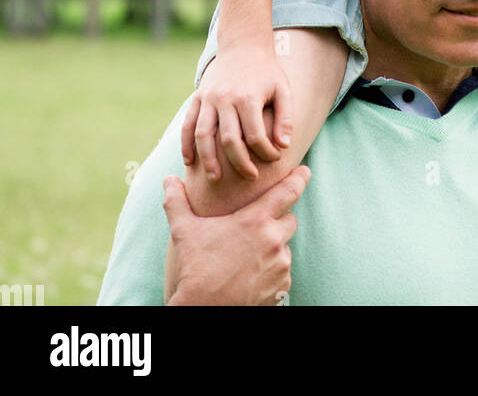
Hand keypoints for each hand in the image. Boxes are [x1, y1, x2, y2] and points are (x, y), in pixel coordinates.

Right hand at [163, 167, 309, 305]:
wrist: (203, 310)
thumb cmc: (195, 269)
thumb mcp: (184, 232)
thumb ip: (177, 202)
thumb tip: (169, 180)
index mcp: (255, 221)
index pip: (289, 190)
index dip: (299, 177)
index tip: (305, 171)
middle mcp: (273, 240)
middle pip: (290, 219)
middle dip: (277, 220)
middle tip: (257, 227)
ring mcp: (279, 265)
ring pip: (285, 247)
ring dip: (273, 248)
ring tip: (247, 256)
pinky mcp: (281, 287)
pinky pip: (283, 272)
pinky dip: (272, 271)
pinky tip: (251, 275)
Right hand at [181, 45, 293, 181]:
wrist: (243, 44)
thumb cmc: (266, 71)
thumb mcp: (283, 89)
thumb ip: (285, 117)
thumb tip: (284, 146)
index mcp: (248, 96)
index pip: (255, 135)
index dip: (266, 152)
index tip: (274, 159)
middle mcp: (225, 98)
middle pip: (229, 139)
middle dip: (240, 163)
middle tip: (250, 178)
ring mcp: (208, 98)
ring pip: (203, 135)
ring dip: (208, 160)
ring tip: (215, 179)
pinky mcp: (198, 97)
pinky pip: (188, 124)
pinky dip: (186, 145)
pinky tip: (190, 162)